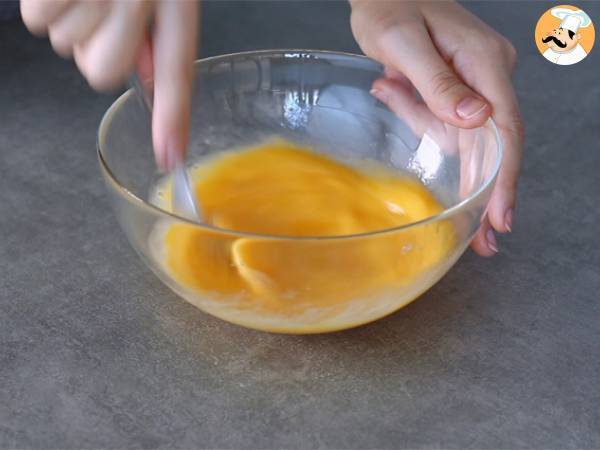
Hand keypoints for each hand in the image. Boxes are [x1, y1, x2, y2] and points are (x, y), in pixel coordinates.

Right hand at [20, 0, 198, 169]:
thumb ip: (156, 38)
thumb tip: (147, 79)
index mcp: (174, 2)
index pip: (175, 74)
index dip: (171, 120)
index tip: (170, 158)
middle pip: (103, 74)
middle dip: (99, 52)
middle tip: (105, 15)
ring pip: (68, 48)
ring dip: (70, 23)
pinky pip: (38, 21)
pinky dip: (44, 6)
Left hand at [350, 0, 523, 255]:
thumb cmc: (390, 6)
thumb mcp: (405, 43)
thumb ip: (438, 82)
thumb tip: (477, 120)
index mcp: (484, 63)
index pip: (504, 130)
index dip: (504, 178)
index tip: (498, 218)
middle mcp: (487, 76)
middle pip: (494, 145)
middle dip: (487, 192)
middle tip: (483, 240)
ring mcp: (473, 84)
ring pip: (466, 137)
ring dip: (447, 158)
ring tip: (428, 158)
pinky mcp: (454, 89)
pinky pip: (444, 122)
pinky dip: (421, 122)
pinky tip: (391, 88)